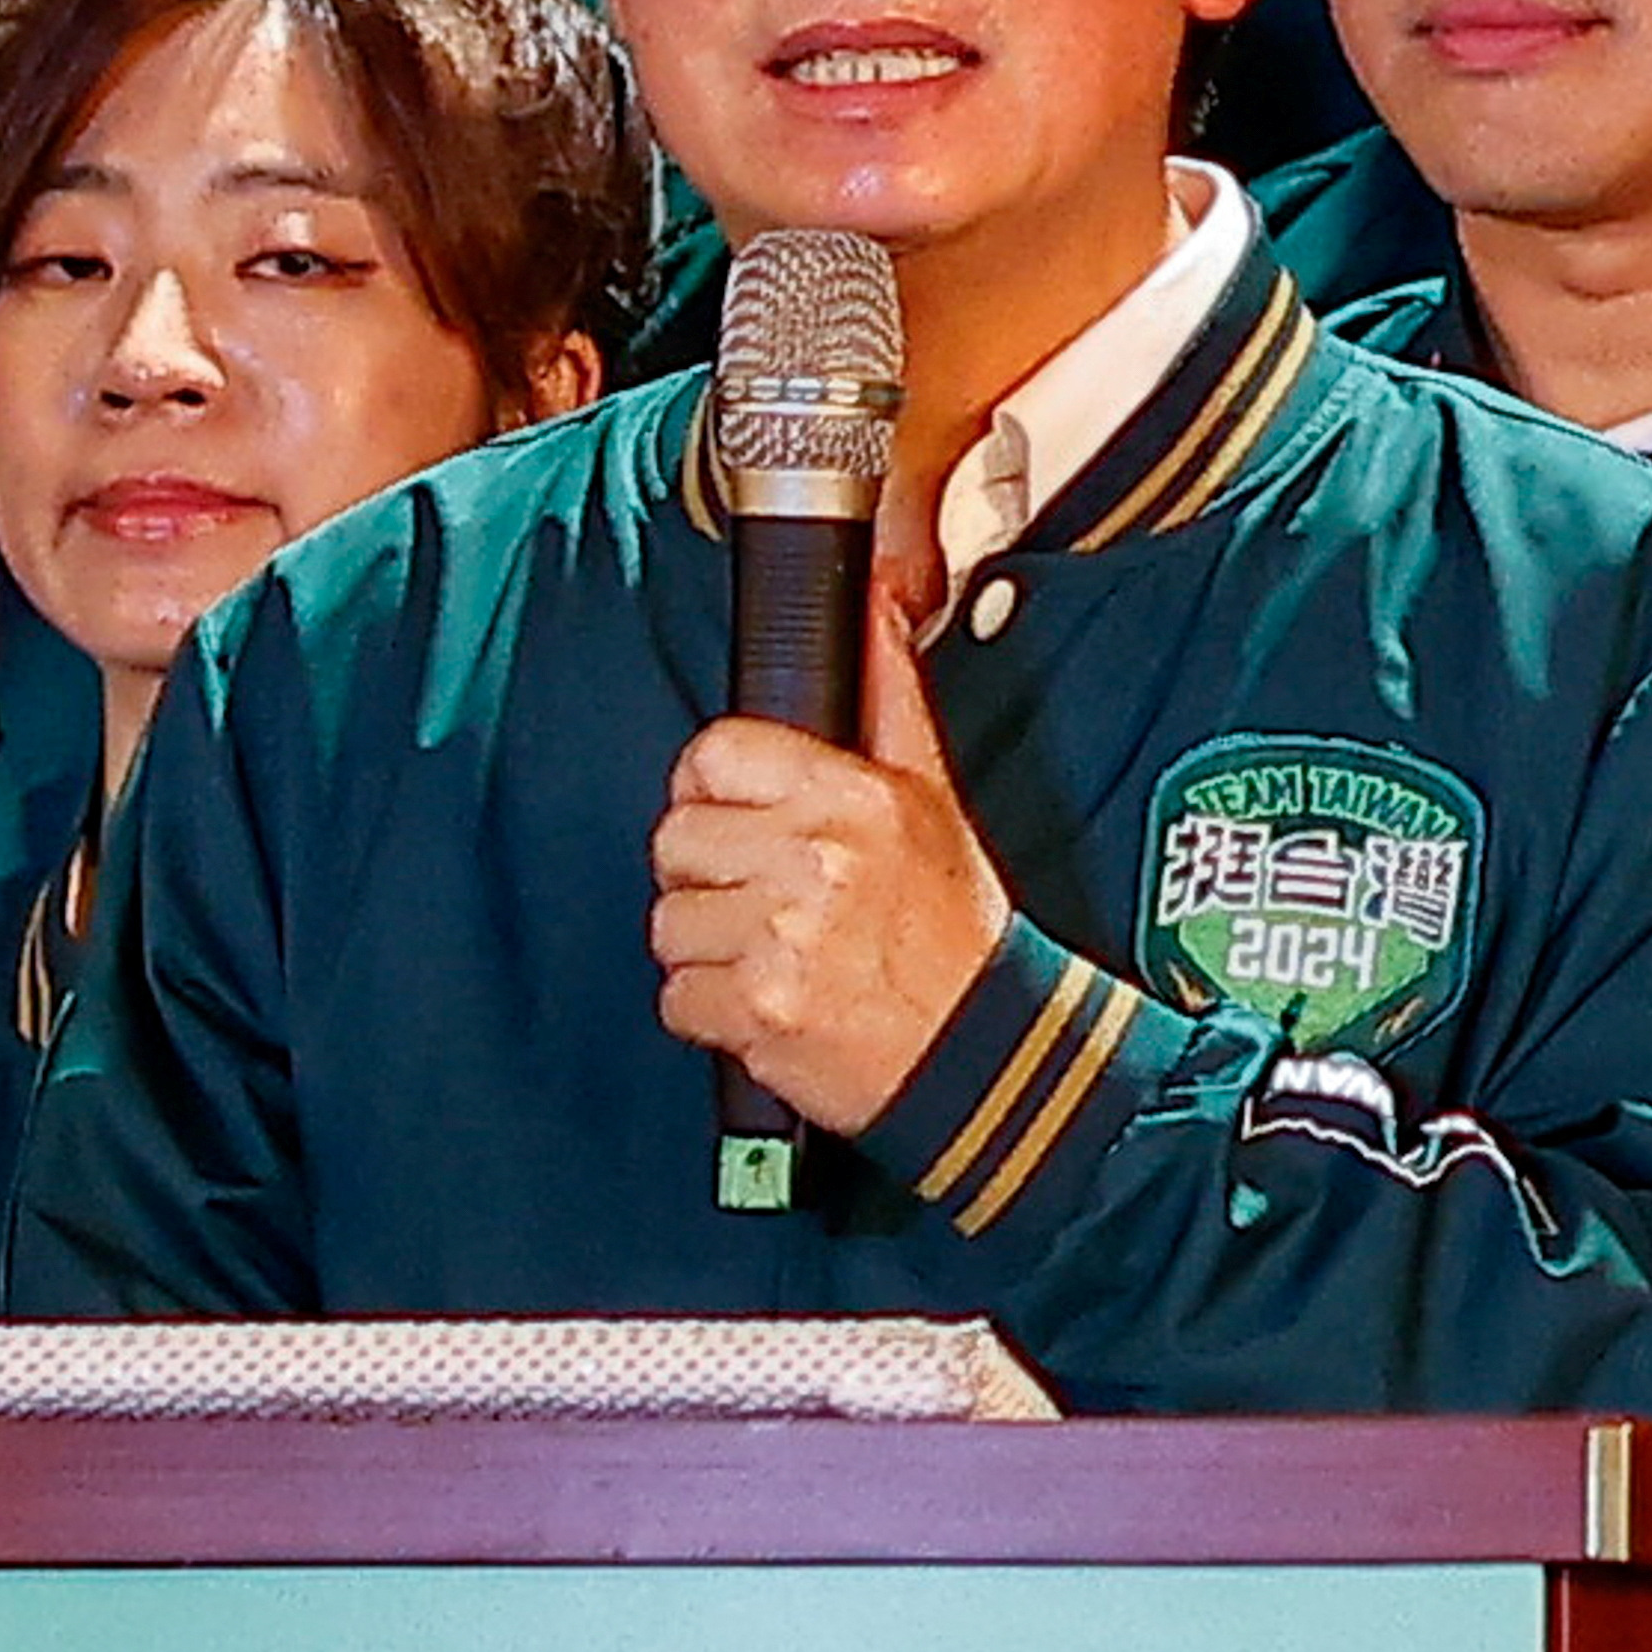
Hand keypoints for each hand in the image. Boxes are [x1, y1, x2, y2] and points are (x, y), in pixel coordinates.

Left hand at [651, 594, 1015, 1136]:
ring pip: (668, 923)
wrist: (982, 1056)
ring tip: (773, 957)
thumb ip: (890, 694)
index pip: (713, 755)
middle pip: (674, 840)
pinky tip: (766, 1007)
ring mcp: (780, 937)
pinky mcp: (757, 1011)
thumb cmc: (953, 930)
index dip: (714, 792)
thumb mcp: (933, 796)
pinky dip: (710, 1016)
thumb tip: (884, 595)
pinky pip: (676, 999)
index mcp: (851, 797)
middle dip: (708, 878)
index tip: (740, 821)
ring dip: (707, 952)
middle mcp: (813, 859)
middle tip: (764, 902)